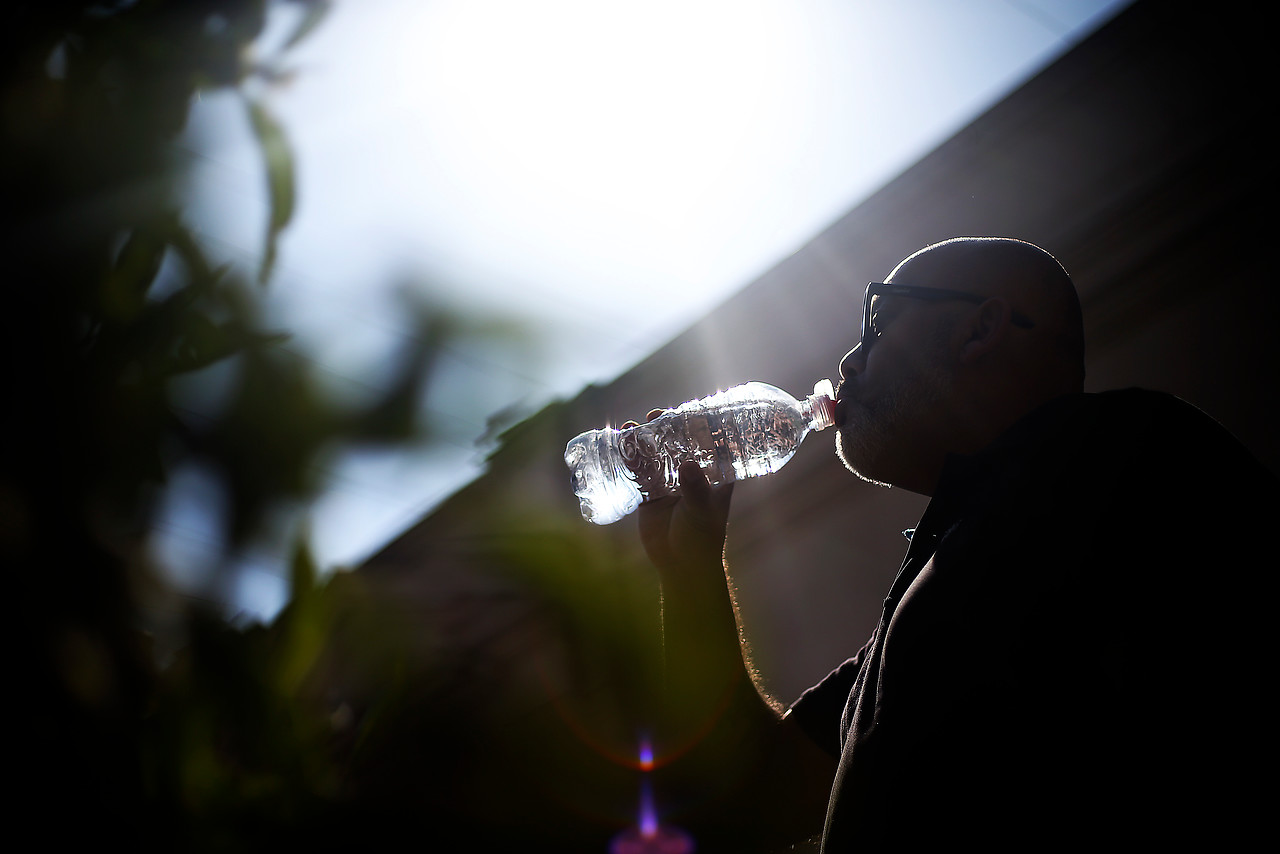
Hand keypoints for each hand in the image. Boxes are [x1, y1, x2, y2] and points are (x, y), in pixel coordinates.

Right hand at [625, 409, 733, 572]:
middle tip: (654, 416)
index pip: (708, 442)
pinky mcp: (650, 494)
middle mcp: (692, 474)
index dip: (697, 423)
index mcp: (714, 474)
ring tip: (631, 427)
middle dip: (665, 427)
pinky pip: (638, 472)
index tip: (685, 409)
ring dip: (643, 440)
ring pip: (655, 455)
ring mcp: (669, 482)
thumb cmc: (701, 539)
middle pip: (678, 443)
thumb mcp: (702, 511)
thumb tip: (687, 465)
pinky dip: (629, 459)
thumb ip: (696, 489)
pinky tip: (619, 446)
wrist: (680, 566)